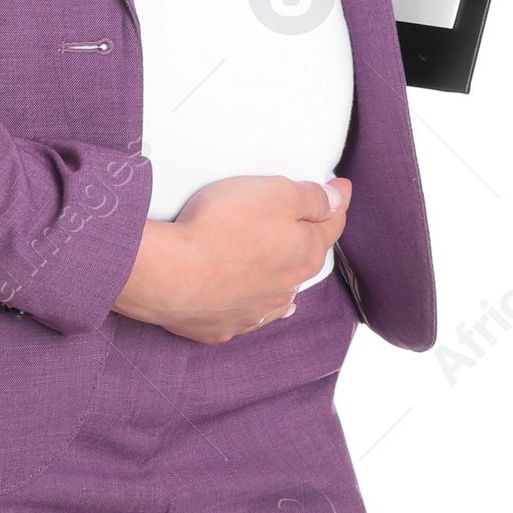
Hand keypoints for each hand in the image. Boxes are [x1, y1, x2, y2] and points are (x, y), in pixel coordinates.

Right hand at [111, 175, 350, 344]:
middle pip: (304, 259)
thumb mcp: (277, 193)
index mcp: (305, 255)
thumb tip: (337, 199)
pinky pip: (244, 314)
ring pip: (278, 291)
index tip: (342, 187)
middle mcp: (286, 288)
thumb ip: (312, 197)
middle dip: (307, 241)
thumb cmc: (223, 226)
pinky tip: (249, 300)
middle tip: (303, 222)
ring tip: (274, 263)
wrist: (171, 274)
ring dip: (279, 276)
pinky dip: (249, 303)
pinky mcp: (221, 325)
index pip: (331, 225)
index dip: (337, 202)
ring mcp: (254, 311)